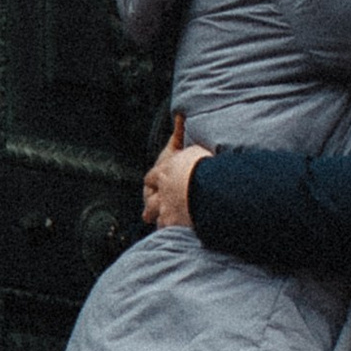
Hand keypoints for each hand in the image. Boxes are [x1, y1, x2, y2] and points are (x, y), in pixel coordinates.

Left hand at [142, 113, 211, 230]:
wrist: (202, 189)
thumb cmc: (200, 165)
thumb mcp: (192, 146)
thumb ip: (182, 133)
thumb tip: (179, 114)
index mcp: (164, 171)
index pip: (153, 176)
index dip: (154, 179)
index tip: (153, 181)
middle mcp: (161, 190)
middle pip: (151, 198)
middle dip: (150, 202)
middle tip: (147, 210)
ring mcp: (165, 208)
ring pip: (156, 215)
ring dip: (157, 219)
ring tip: (158, 224)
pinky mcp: (173, 223)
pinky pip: (168, 229)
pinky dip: (169, 232)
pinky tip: (171, 236)